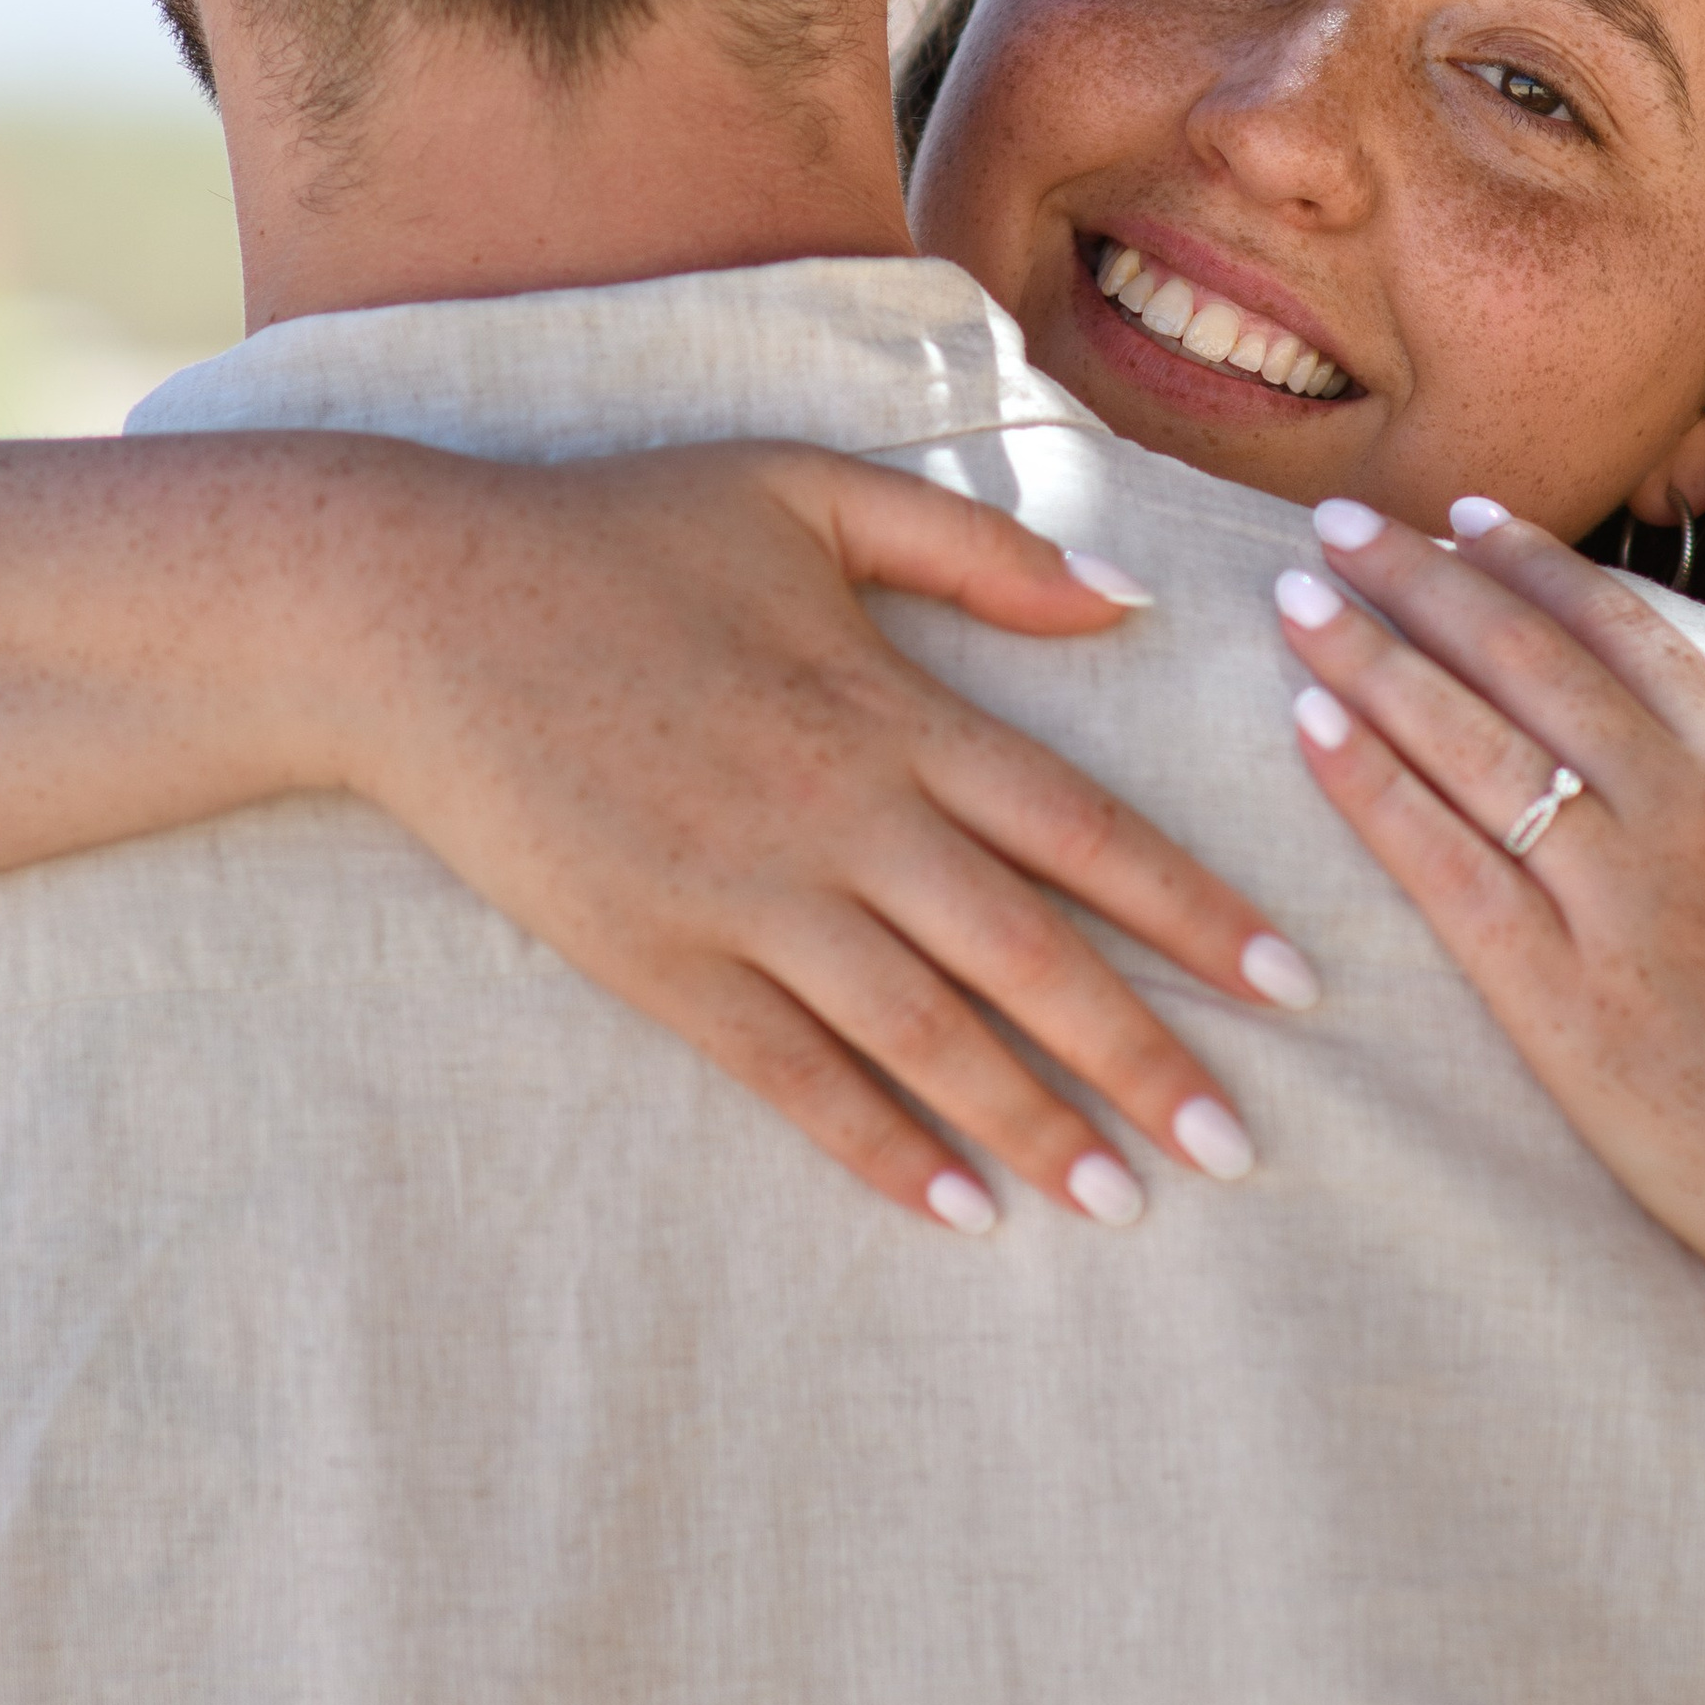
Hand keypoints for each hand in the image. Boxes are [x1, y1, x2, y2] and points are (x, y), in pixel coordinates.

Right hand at [285, 439, 1316, 1236]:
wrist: (413, 612)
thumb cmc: (617, 534)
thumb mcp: (808, 495)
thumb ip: (976, 552)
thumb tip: (1128, 604)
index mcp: (890, 707)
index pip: (1082, 828)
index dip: (1193, 911)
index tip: (1291, 983)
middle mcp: (839, 817)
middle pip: (1027, 956)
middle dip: (1145, 1056)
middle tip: (1241, 1147)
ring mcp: (745, 899)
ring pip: (923, 1035)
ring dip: (1032, 1122)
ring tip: (1123, 1203)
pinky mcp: (658, 961)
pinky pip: (789, 1077)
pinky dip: (878, 1146)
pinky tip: (957, 1208)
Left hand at [1274, 498, 1704, 1357]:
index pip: (1620, 630)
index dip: (1531, 562)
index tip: (1458, 514)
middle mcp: (1682, 827)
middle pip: (1522, 668)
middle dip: (1420, 581)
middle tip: (1334, 521)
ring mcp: (1617, 921)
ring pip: (1469, 753)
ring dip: (1372, 663)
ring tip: (1294, 599)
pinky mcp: (1565, 1019)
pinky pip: (1446, 879)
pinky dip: (1373, 794)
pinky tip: (1311, 730)